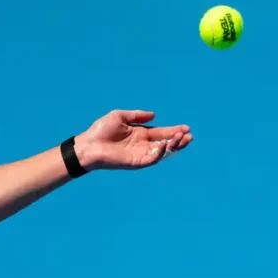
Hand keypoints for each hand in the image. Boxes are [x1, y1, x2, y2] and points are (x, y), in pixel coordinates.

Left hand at [74, 109, 191, 170]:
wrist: (89, 145)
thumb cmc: (101, 130)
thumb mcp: (120, 116)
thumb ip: (137, 116)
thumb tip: (154, 115)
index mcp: (140, 134)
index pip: (162, 133)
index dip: (174, 130)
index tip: (186, 127)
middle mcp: (143, 145)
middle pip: (166, 143)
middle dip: (178, 139)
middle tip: (188, 134)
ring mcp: (140, 154)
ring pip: (163, 152)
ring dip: (174, 146)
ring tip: (182, 138)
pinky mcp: (136, 162)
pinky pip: (152, 159)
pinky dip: (160, 152)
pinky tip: (164, 144)